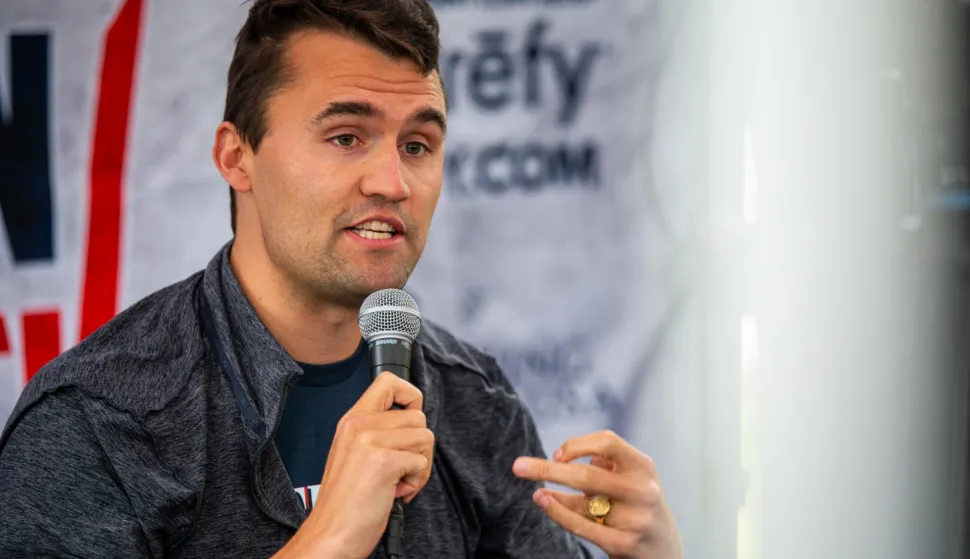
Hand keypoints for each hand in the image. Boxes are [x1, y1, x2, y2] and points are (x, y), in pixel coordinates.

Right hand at [273, 372, 433, 558]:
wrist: (330, 535)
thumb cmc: (345, 502)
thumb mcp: (354, 454)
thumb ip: (377, 432)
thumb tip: (412, 423)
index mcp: (352, 420)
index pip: (389, 382)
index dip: (411, 395)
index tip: (410, 417)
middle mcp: (359, 425)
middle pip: (418, 417)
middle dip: (418, 447)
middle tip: (400, 469)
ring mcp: (370, 441)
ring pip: (425, 438)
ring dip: (419, 466)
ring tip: (396, 482)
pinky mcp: (383, 462)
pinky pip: (422, 463)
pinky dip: (416, 482)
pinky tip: (394, 493)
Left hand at [512, 430, 682, 558]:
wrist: (664, 550)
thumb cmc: (637, 504)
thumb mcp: (632, 476)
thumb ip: (604, 463)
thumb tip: (562, 459)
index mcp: (643, 466)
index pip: (607, 442)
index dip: (576, 445)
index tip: (556, 455)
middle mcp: (642, 490)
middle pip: (587, 474)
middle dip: (547, 469)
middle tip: (517, 466)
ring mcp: (634, 518)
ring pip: (582, 503)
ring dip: (552, 495)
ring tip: (535, 490)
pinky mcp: (623, 543)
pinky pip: (582, 526)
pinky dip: (558, 513)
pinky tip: (544, 502)